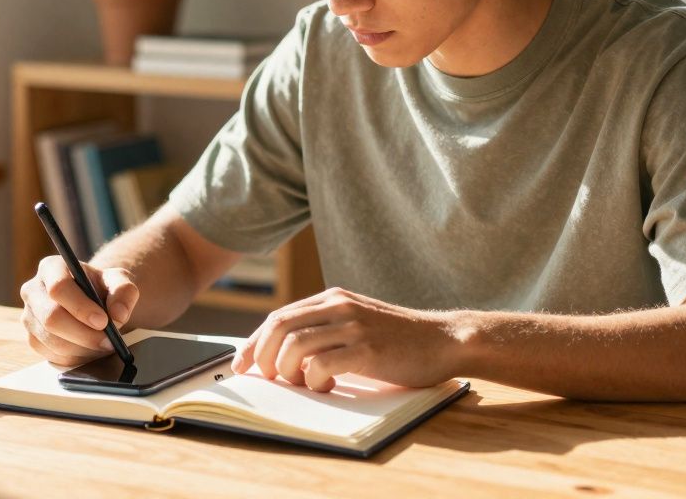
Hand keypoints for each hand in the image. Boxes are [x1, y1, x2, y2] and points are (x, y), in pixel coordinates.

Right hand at [19, 254, 139, 365]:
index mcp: (51, 268)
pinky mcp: (32, 338)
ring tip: (103, 345)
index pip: (58, 287)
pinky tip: (90, 350)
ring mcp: (29, 316)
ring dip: (82, 348)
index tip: (103, 321)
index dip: (80, 307)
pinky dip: (75, 358)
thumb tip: (118, 314)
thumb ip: (124, 292)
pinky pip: (51, 355)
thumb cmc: (102, 288)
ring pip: (52, 340)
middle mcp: (33, 290)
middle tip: (109, 341)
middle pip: (52, 318)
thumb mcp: (119, 282)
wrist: (93, 303)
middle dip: (84, 334)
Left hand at [230, 287, 458, 391]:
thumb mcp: (357, 323)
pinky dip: (314, 380)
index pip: (279, 316)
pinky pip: (322, 365)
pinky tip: (326, 387)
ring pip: (295, 344)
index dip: (254, 341)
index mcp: (333, 298)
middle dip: (261, 356)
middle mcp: (339, 306)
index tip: (241, 364)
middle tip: (265, 378)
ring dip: (287, 370)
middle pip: (279, 326)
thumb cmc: (399, 340)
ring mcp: (354, 326)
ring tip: (301, 383)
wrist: (445, 340)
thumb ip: (326, 329)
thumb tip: (283, 355)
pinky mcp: (368, 350)